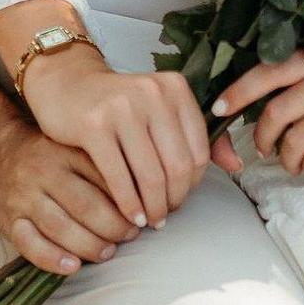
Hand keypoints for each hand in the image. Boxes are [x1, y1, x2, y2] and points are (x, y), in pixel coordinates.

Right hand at [0, 126, 143, 277]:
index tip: (145, 213)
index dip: (129, 200)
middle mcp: (42, 171)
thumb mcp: (75, 147)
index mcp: (65, 150)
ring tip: (108, 252)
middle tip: (131, 235)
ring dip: (90, 245)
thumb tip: (147, 196)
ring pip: (60, 227)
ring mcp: (23, 197)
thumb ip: (104, 165)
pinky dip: (53, 259)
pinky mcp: (8, 221)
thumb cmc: (49, 157)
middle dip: (114, 226)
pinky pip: (30, 244)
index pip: (103, 177)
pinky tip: (73, 266)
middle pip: (85, 205)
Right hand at [19, 48, 211, 227]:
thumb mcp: (160, 108)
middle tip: (164, 216)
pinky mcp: (93, 125)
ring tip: (148, 221)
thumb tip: (236, 165)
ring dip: (152, 207)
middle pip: (177, 167)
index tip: (180, 198)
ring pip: (150, 176)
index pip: (198, 151)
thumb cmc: (118, 103)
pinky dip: (128, 204)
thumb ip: (196, 134)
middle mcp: (152, 93)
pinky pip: (119, 177)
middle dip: (173, 200)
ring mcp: (122, 108)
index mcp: (174, 88)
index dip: (192, 184)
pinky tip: (129, 216)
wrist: (67, 83)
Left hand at [212, 45, 303, 176]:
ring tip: (295, 159)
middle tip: (266, 149)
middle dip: (264, 137)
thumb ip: (297, 81)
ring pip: (295, 139)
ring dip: (288, 157)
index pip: (270, 70)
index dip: (239, 92)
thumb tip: (238, 102)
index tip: (217, 109)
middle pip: (277, 111)